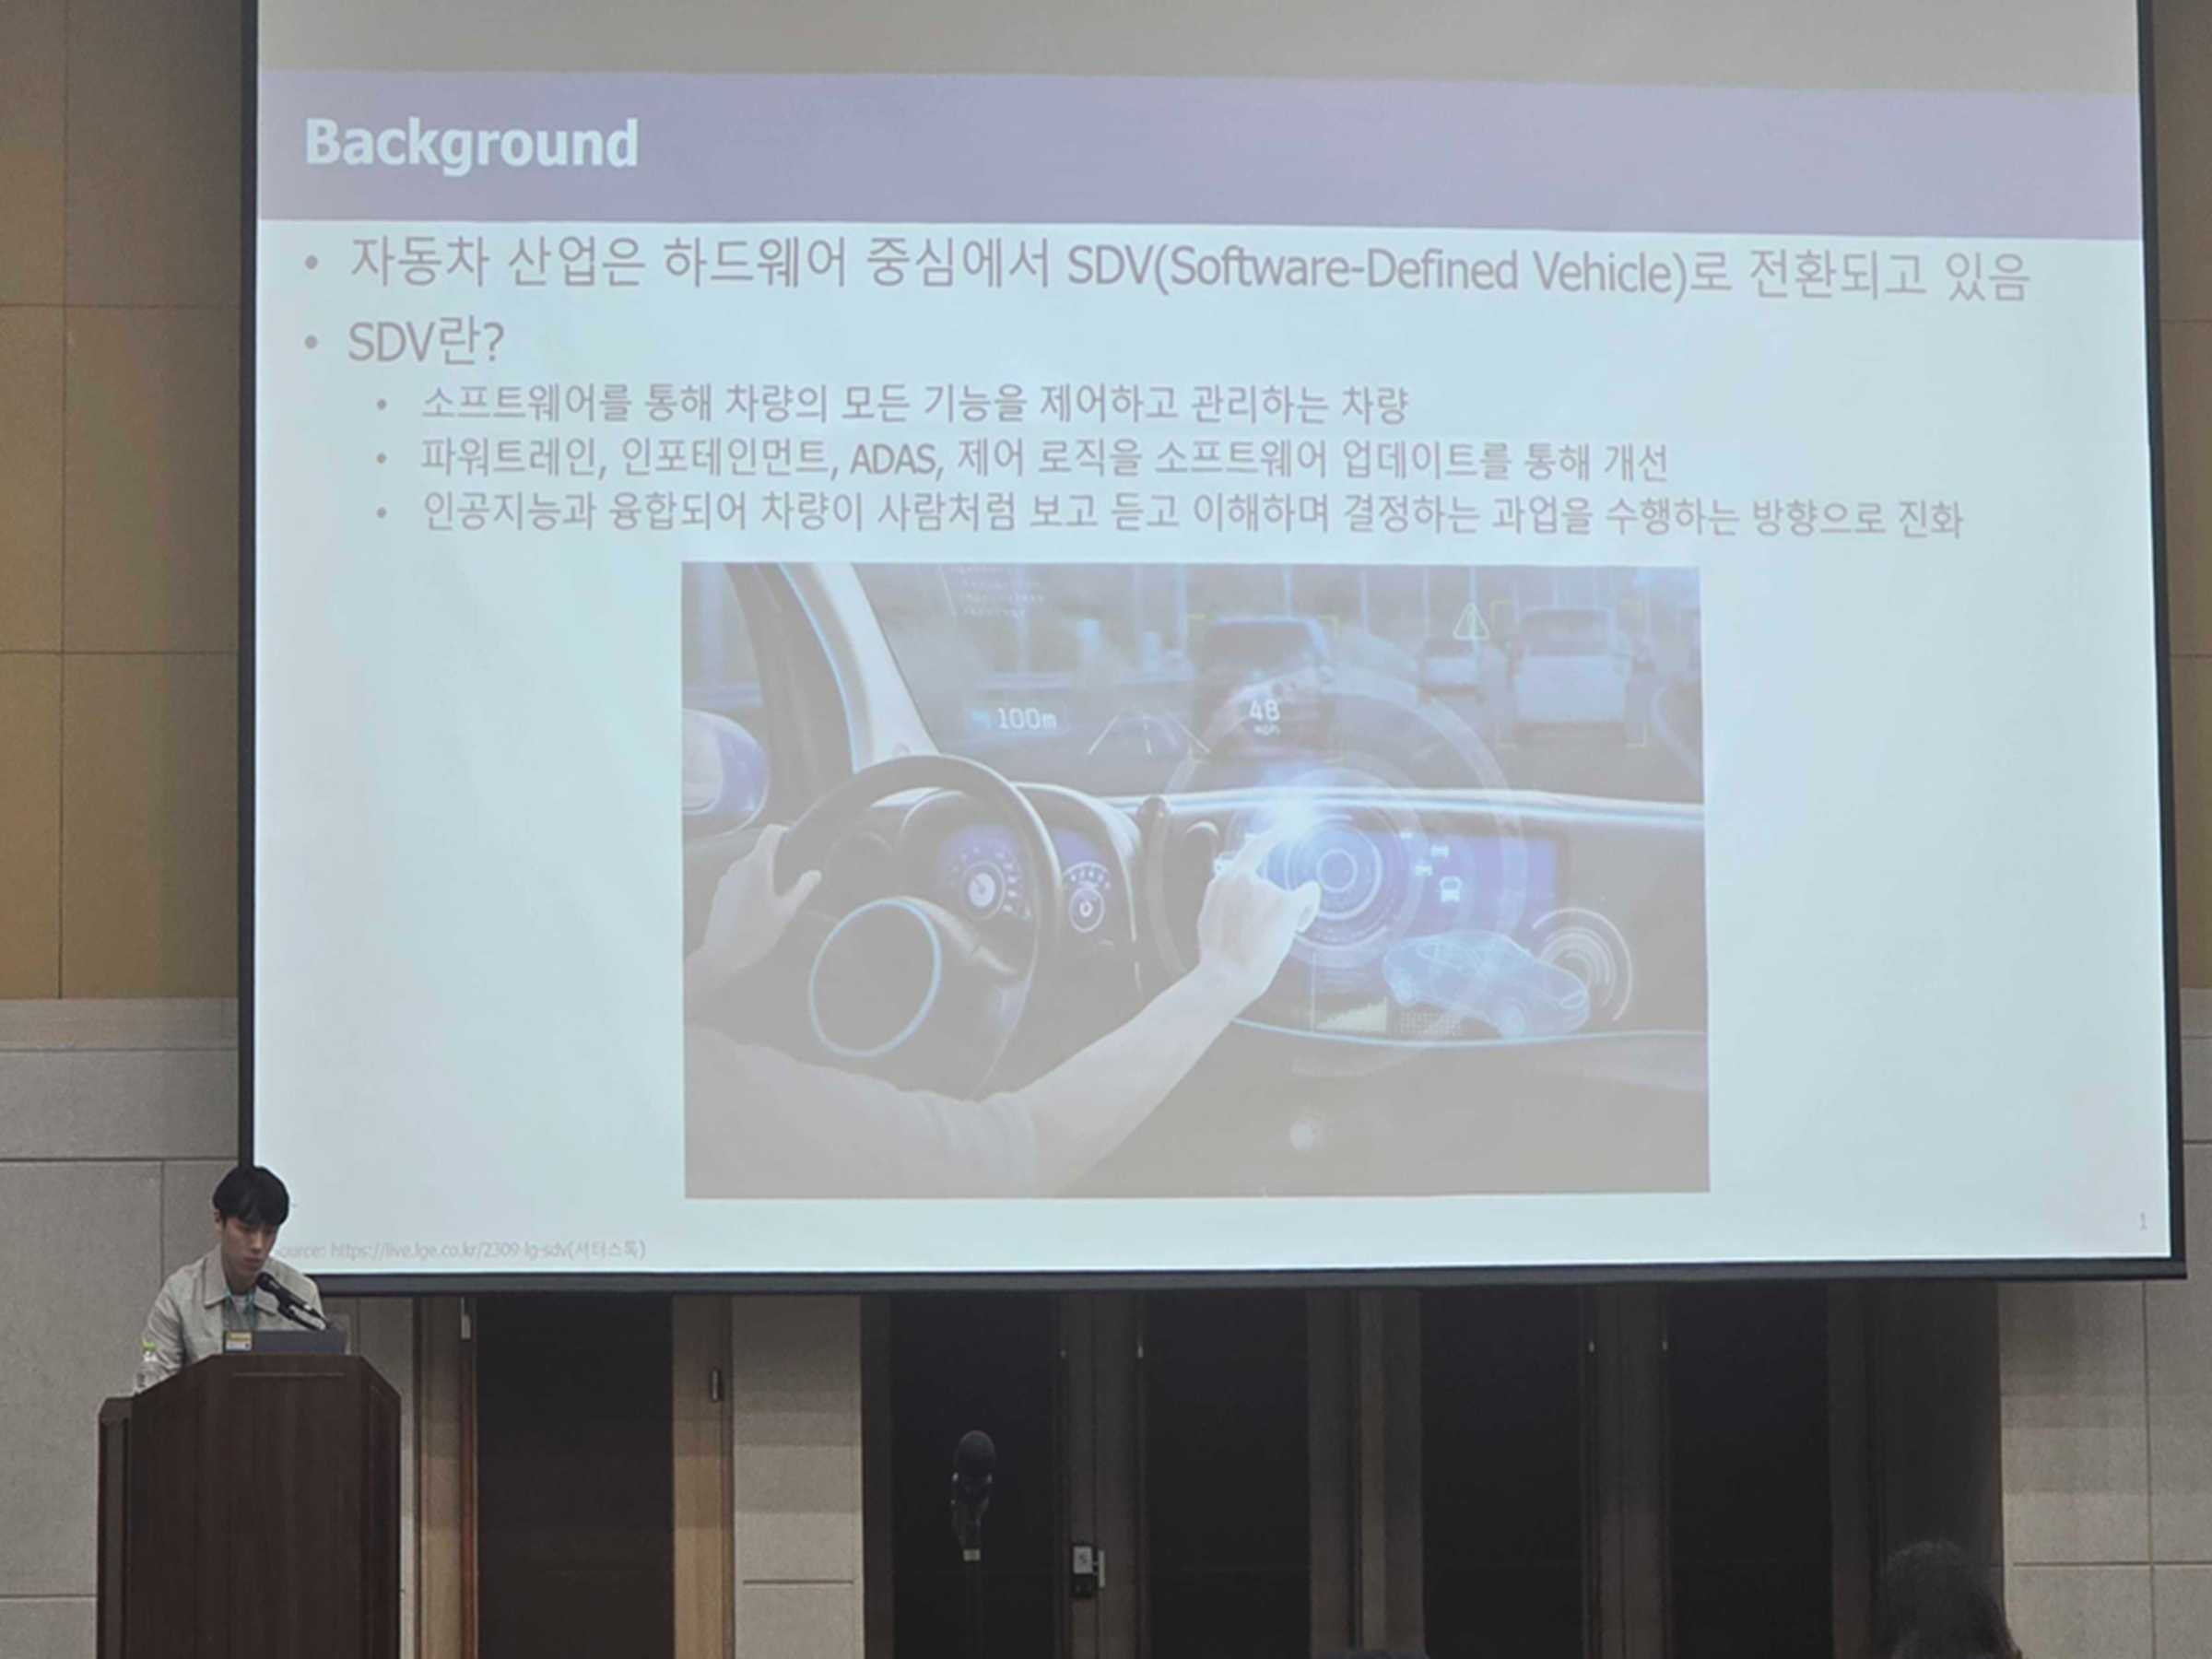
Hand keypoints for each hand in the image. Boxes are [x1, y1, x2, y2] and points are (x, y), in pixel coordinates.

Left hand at [690, 824, 821, 990]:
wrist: (721, 955)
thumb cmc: (755, 934)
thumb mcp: (786, 911)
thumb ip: (803, 888)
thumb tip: (815, 873)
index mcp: (757, 865)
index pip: (771, 832)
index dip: (785, 832)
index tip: (795, 845)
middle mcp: (739, 866)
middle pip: (761, 851)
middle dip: (777, 861)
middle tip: (791, 881)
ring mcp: (726, 878)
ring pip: (749, 866)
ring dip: (763, 875)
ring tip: (774, 900)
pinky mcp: (720, 891)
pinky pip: (739, 880)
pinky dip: (750, 886)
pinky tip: (756, 909)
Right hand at [1193, 828, 1321, 1009]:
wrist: (1228, 975)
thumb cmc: (1219, 953)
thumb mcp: (1209, 914)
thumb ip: (1224, 893)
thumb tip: (1232, 879)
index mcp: (1225, 880)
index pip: (1255, 847)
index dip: (1276, 835)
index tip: (1290, 829)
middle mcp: (1246, 879)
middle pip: (1273, 886)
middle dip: (1275, 907)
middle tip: (1265, 935)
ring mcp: (1266, 889)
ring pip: (1291, 896)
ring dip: (1287, 915)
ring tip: (1270, 941)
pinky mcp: (1286, 902)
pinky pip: (1309, 894)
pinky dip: (1309, 909)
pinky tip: (1300, 926)